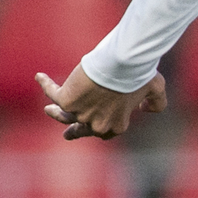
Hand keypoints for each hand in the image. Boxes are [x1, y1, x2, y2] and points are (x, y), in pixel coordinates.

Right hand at [36, 64, 166, 140]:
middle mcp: (96, 123)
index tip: (94, 127)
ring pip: (63, 115)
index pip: (106, 133)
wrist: (122, 64)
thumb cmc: (140, 75)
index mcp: (117, 125)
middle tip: (68, 133)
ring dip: (56, 113)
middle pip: (82, 130)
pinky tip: (41, 77)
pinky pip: (52, 92)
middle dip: (74, 131)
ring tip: (50, 109)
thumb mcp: (156, 89)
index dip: (99, 130)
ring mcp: (79, 112)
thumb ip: (157, 103)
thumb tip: (145, 109)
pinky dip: (46, 84)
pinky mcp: (66, 99)